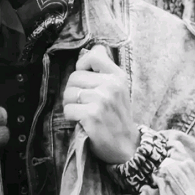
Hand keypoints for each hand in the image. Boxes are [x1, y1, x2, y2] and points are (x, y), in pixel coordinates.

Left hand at [63, 45, 139, 163]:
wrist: (127, 146)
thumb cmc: (117, 115)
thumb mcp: (118, 88)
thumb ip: (105, 68)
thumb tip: (96, 47)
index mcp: (117, 76)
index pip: (92, 56)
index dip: (81, 65)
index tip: (85, 78)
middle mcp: (111, 85)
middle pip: (74, 77)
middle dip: (73, 90)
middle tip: (83, 102)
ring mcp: (101, 100)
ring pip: (68, 93)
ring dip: (70, 104)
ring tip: (82, 111)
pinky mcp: (92, 115)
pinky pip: (67, 109)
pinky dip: (70, 116)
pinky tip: (81, 121)